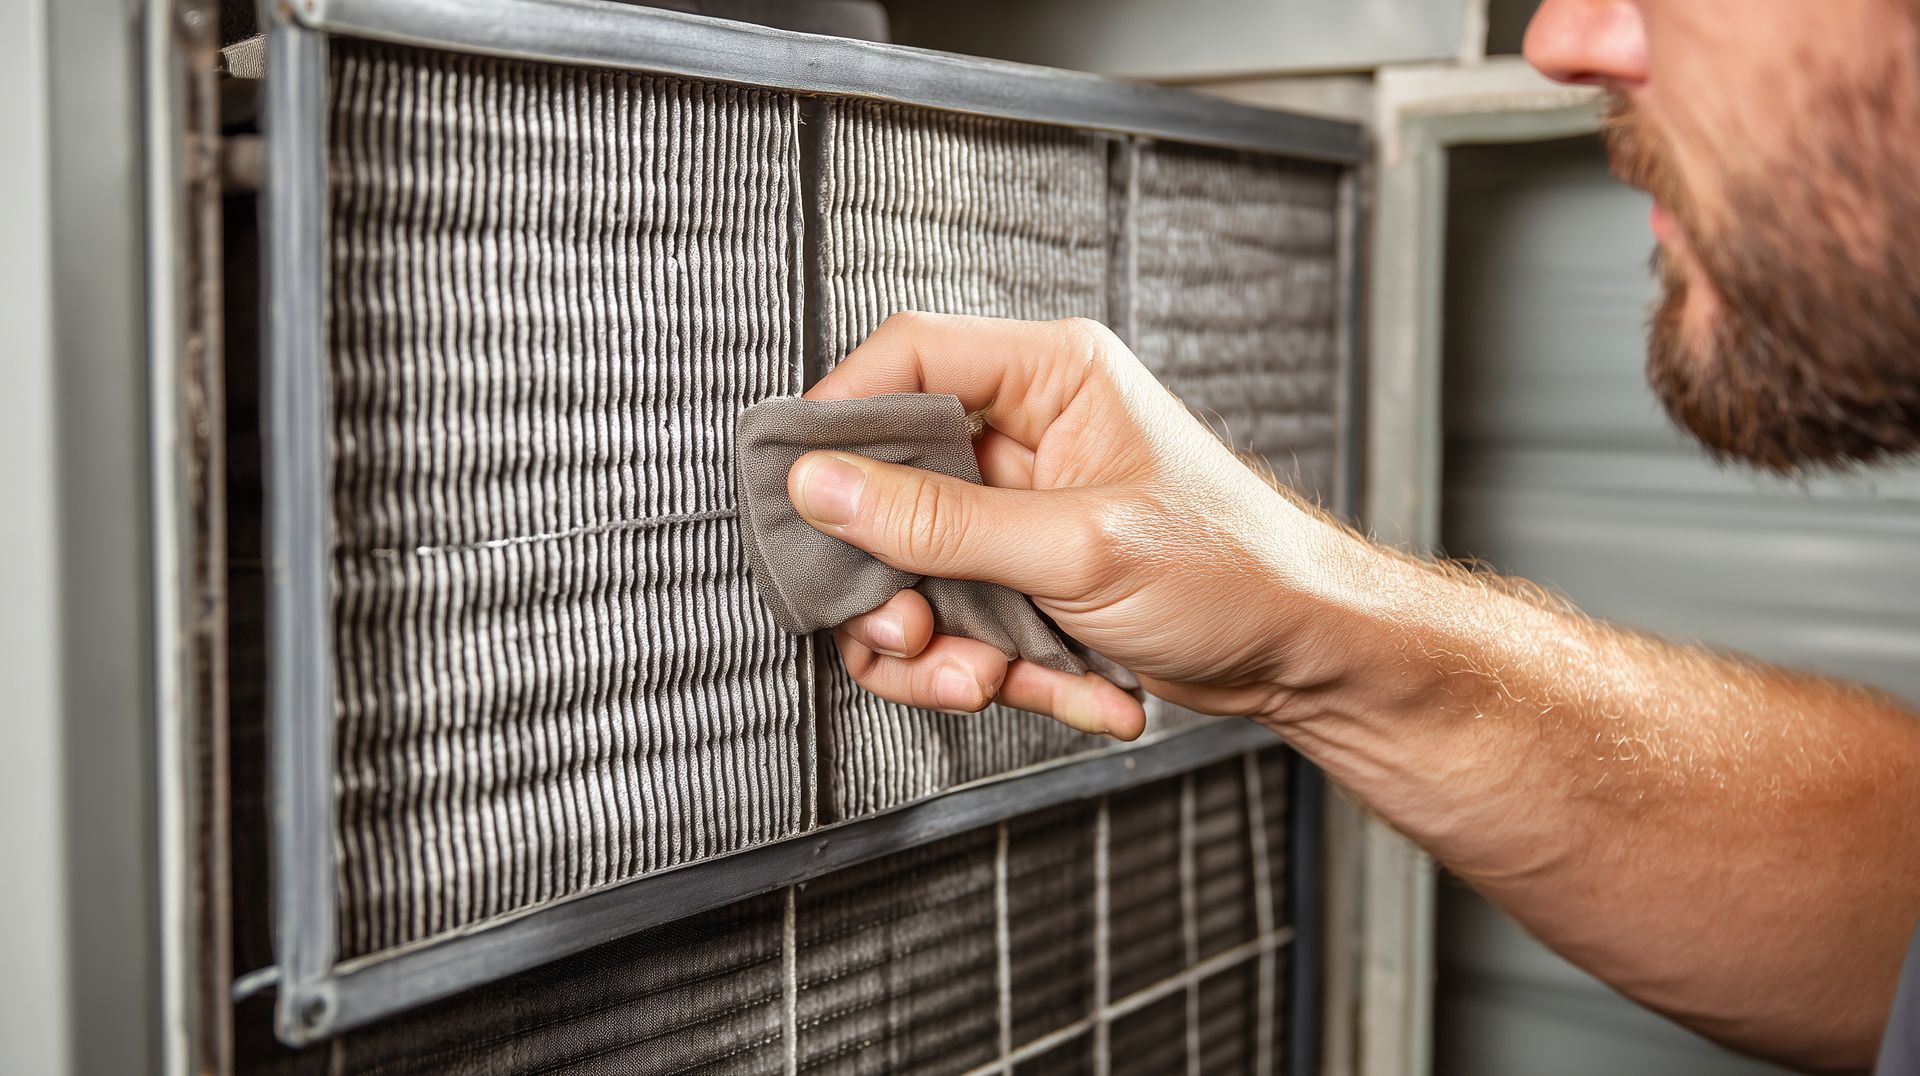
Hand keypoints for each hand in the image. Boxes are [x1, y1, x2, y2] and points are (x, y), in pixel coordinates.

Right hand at [789, 312, 1362, 740]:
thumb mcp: (1078, 549)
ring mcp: (1021, 512)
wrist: (1307, 655)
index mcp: (1050, 377)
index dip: (840, 418)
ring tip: (997, 679)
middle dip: (897, 581)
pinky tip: (1077, 686)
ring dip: (946, 647)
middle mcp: (1027, 433)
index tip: (801, 492)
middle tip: (911, 632)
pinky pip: (964, 622)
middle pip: (891, 484)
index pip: (908, 359)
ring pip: (916, 571)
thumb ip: (941, 523)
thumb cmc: (1236, 572)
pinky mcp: (1025, 578)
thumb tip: (824, 486)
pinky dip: (1004, 671)